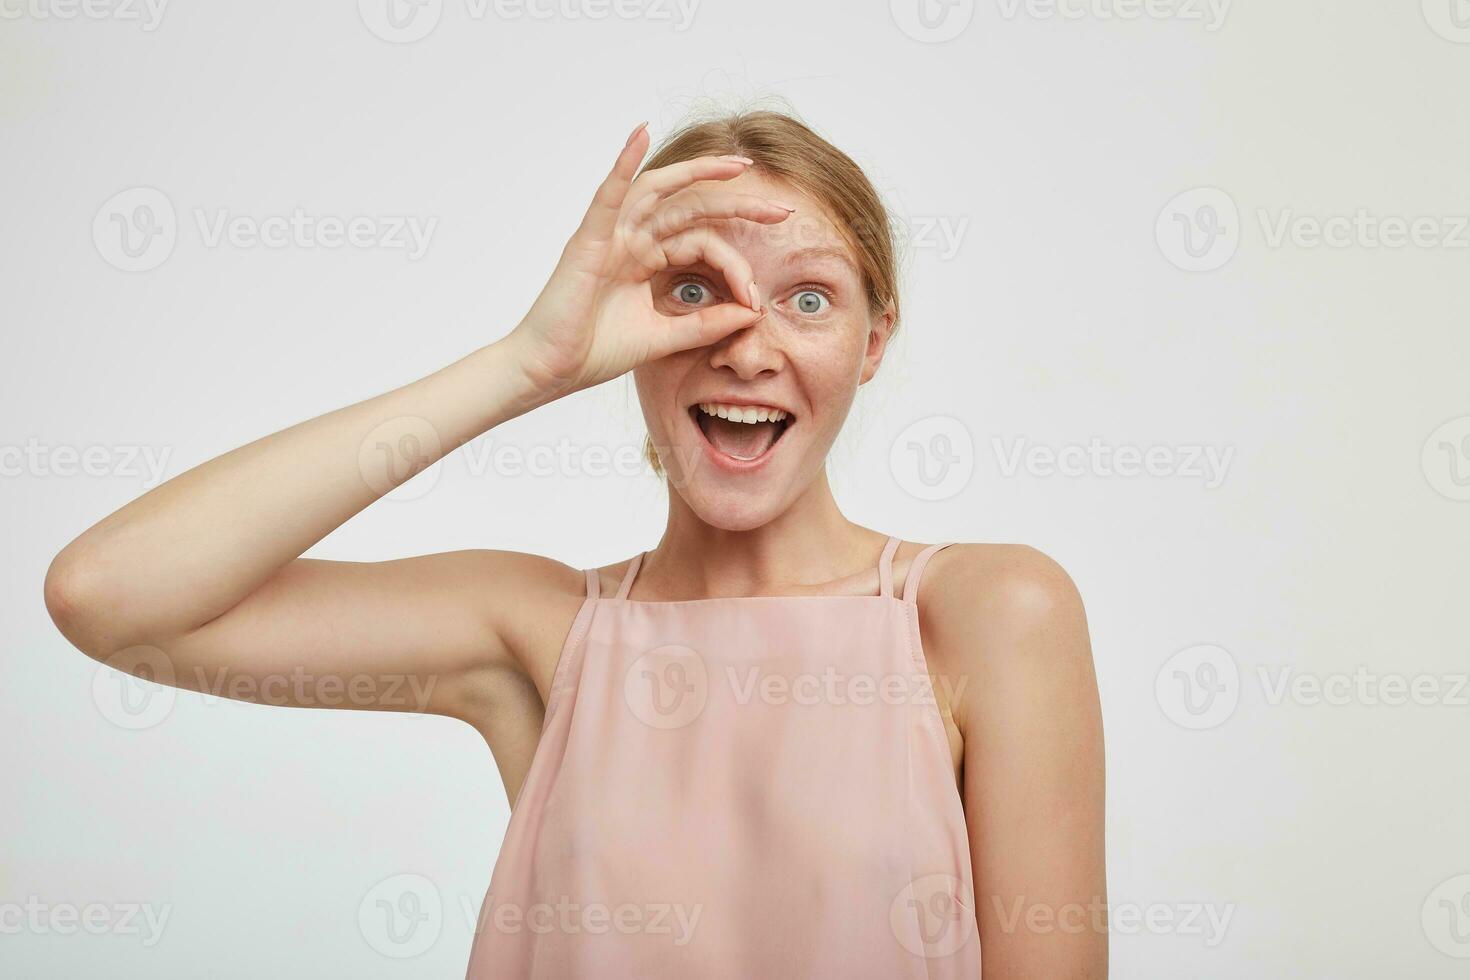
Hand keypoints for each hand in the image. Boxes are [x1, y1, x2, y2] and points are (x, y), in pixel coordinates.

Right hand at [507, 121, 795, 398]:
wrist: (549, 372)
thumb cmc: (592, 351)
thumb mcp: (664, 337)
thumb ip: (705, 324)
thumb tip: (752, 314)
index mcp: (646, 259)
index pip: (703, 244)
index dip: (736, 267)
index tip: (756, 300)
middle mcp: (630, 239)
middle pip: (691, 208)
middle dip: (738, 205)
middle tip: (781, 211)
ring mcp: (610, 235)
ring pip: (659, 190)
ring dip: (698, 172)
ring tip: (736, 164)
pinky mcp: (589, 240)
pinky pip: (609, 194)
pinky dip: (623, 162)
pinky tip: (640, 132)